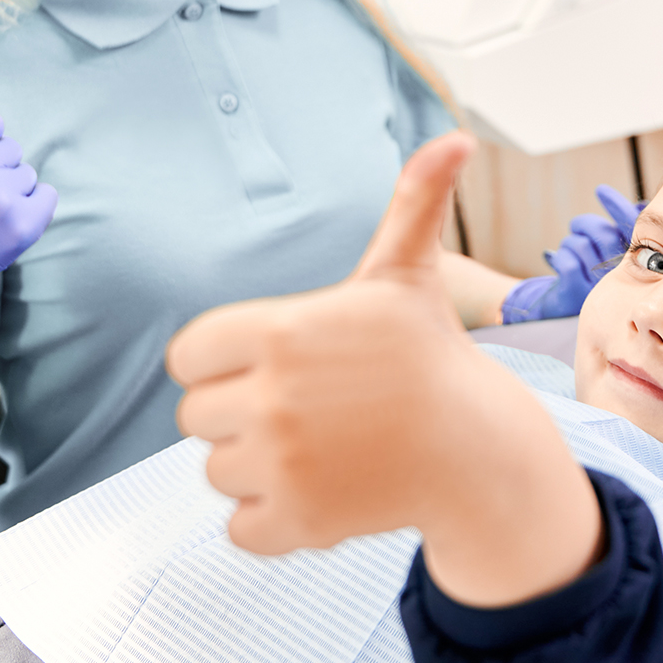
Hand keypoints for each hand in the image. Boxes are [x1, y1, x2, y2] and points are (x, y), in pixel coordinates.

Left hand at [170, 133, 600, 605]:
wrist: (474, 447)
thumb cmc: (428, 356)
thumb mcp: (407, 275)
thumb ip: (411, 204)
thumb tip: (457, 138)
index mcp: (281, 331)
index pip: (187, 356)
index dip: (226, 360)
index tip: (276, 362)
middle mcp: (272, 396)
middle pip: (196, 415)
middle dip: (241, 412)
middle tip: (307, 407)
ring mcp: (282, 462)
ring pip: (217, 470)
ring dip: (257, 466)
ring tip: (320, 447)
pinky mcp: (296, 520)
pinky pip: (239, 525)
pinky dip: (272, 517)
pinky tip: (320, 488)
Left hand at [500, 184, 642, 322]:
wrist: (557, 313)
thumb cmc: (586, 280)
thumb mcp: (606, 257)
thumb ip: (621, 235)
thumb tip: (640, 203)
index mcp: (633, 270)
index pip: (630, 232)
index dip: (617, 207)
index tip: (600, 191)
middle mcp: (619, 283)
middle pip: (604, 234)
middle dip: (585, 223)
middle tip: (576, 226)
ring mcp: (597, 292)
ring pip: (583, 246)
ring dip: (570, 242)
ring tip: (568, 250)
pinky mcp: (575, 298)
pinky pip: (568, 264)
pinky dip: (559, 256)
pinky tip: (556, 261)